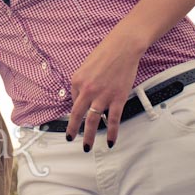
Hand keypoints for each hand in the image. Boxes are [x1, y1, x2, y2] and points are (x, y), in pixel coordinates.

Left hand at [65, 30, 142, 150]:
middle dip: (73, 130)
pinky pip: (112, 120)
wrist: (123, 47)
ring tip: (87, 146)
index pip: (73, 100)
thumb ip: (82, 83)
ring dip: (89, 136)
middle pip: (77, 115)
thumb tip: (81, 98)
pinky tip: (110, 141)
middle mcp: (87, 90)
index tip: (76, 119)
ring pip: (93, 121)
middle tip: (71, 139)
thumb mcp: (86, 67)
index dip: (76, 110)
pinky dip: (111, 133)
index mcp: (77, 81)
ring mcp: (102, 96)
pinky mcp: (117, 98)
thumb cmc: (106, 53)